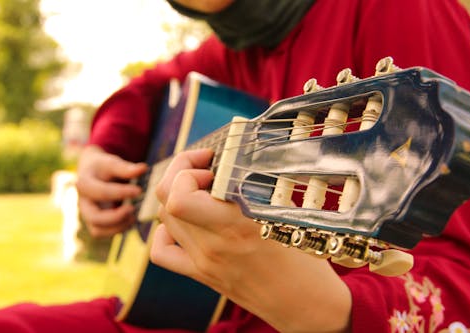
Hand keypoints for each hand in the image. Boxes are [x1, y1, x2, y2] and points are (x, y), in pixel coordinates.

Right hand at [76, 145, 146, 236]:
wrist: (92, 172)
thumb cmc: (103, 167)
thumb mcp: (112, 163)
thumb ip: (125, 168)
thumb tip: (144, 168)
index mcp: (84, 184)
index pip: (101, 192)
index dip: (120, 193)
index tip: (139, 190)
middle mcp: (83, 202)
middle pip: (94, 218)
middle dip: (116, 217)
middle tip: (133, 208)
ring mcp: (87, 214)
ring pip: (97, 230)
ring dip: (118, 226)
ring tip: (133, 216)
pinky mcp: (94, 222)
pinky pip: (103, 233)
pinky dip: (117, 230)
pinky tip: (130, 220)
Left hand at [150, 149, 351, 332]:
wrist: (307, 308)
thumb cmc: (306, 263)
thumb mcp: (287, 218)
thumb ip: (257, 191)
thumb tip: (237, 164)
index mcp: (236, 227)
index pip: (180, 194)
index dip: (188, 168)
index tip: (211, 161)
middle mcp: (212, 245)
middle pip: (166, 198)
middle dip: (180, 171)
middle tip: (205, 166)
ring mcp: (203, 262)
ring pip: (163, 218)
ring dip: (177, 194)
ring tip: (202, 188)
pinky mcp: (202, 275)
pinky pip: (163, 251)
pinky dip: (165, 231)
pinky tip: (184, 223)